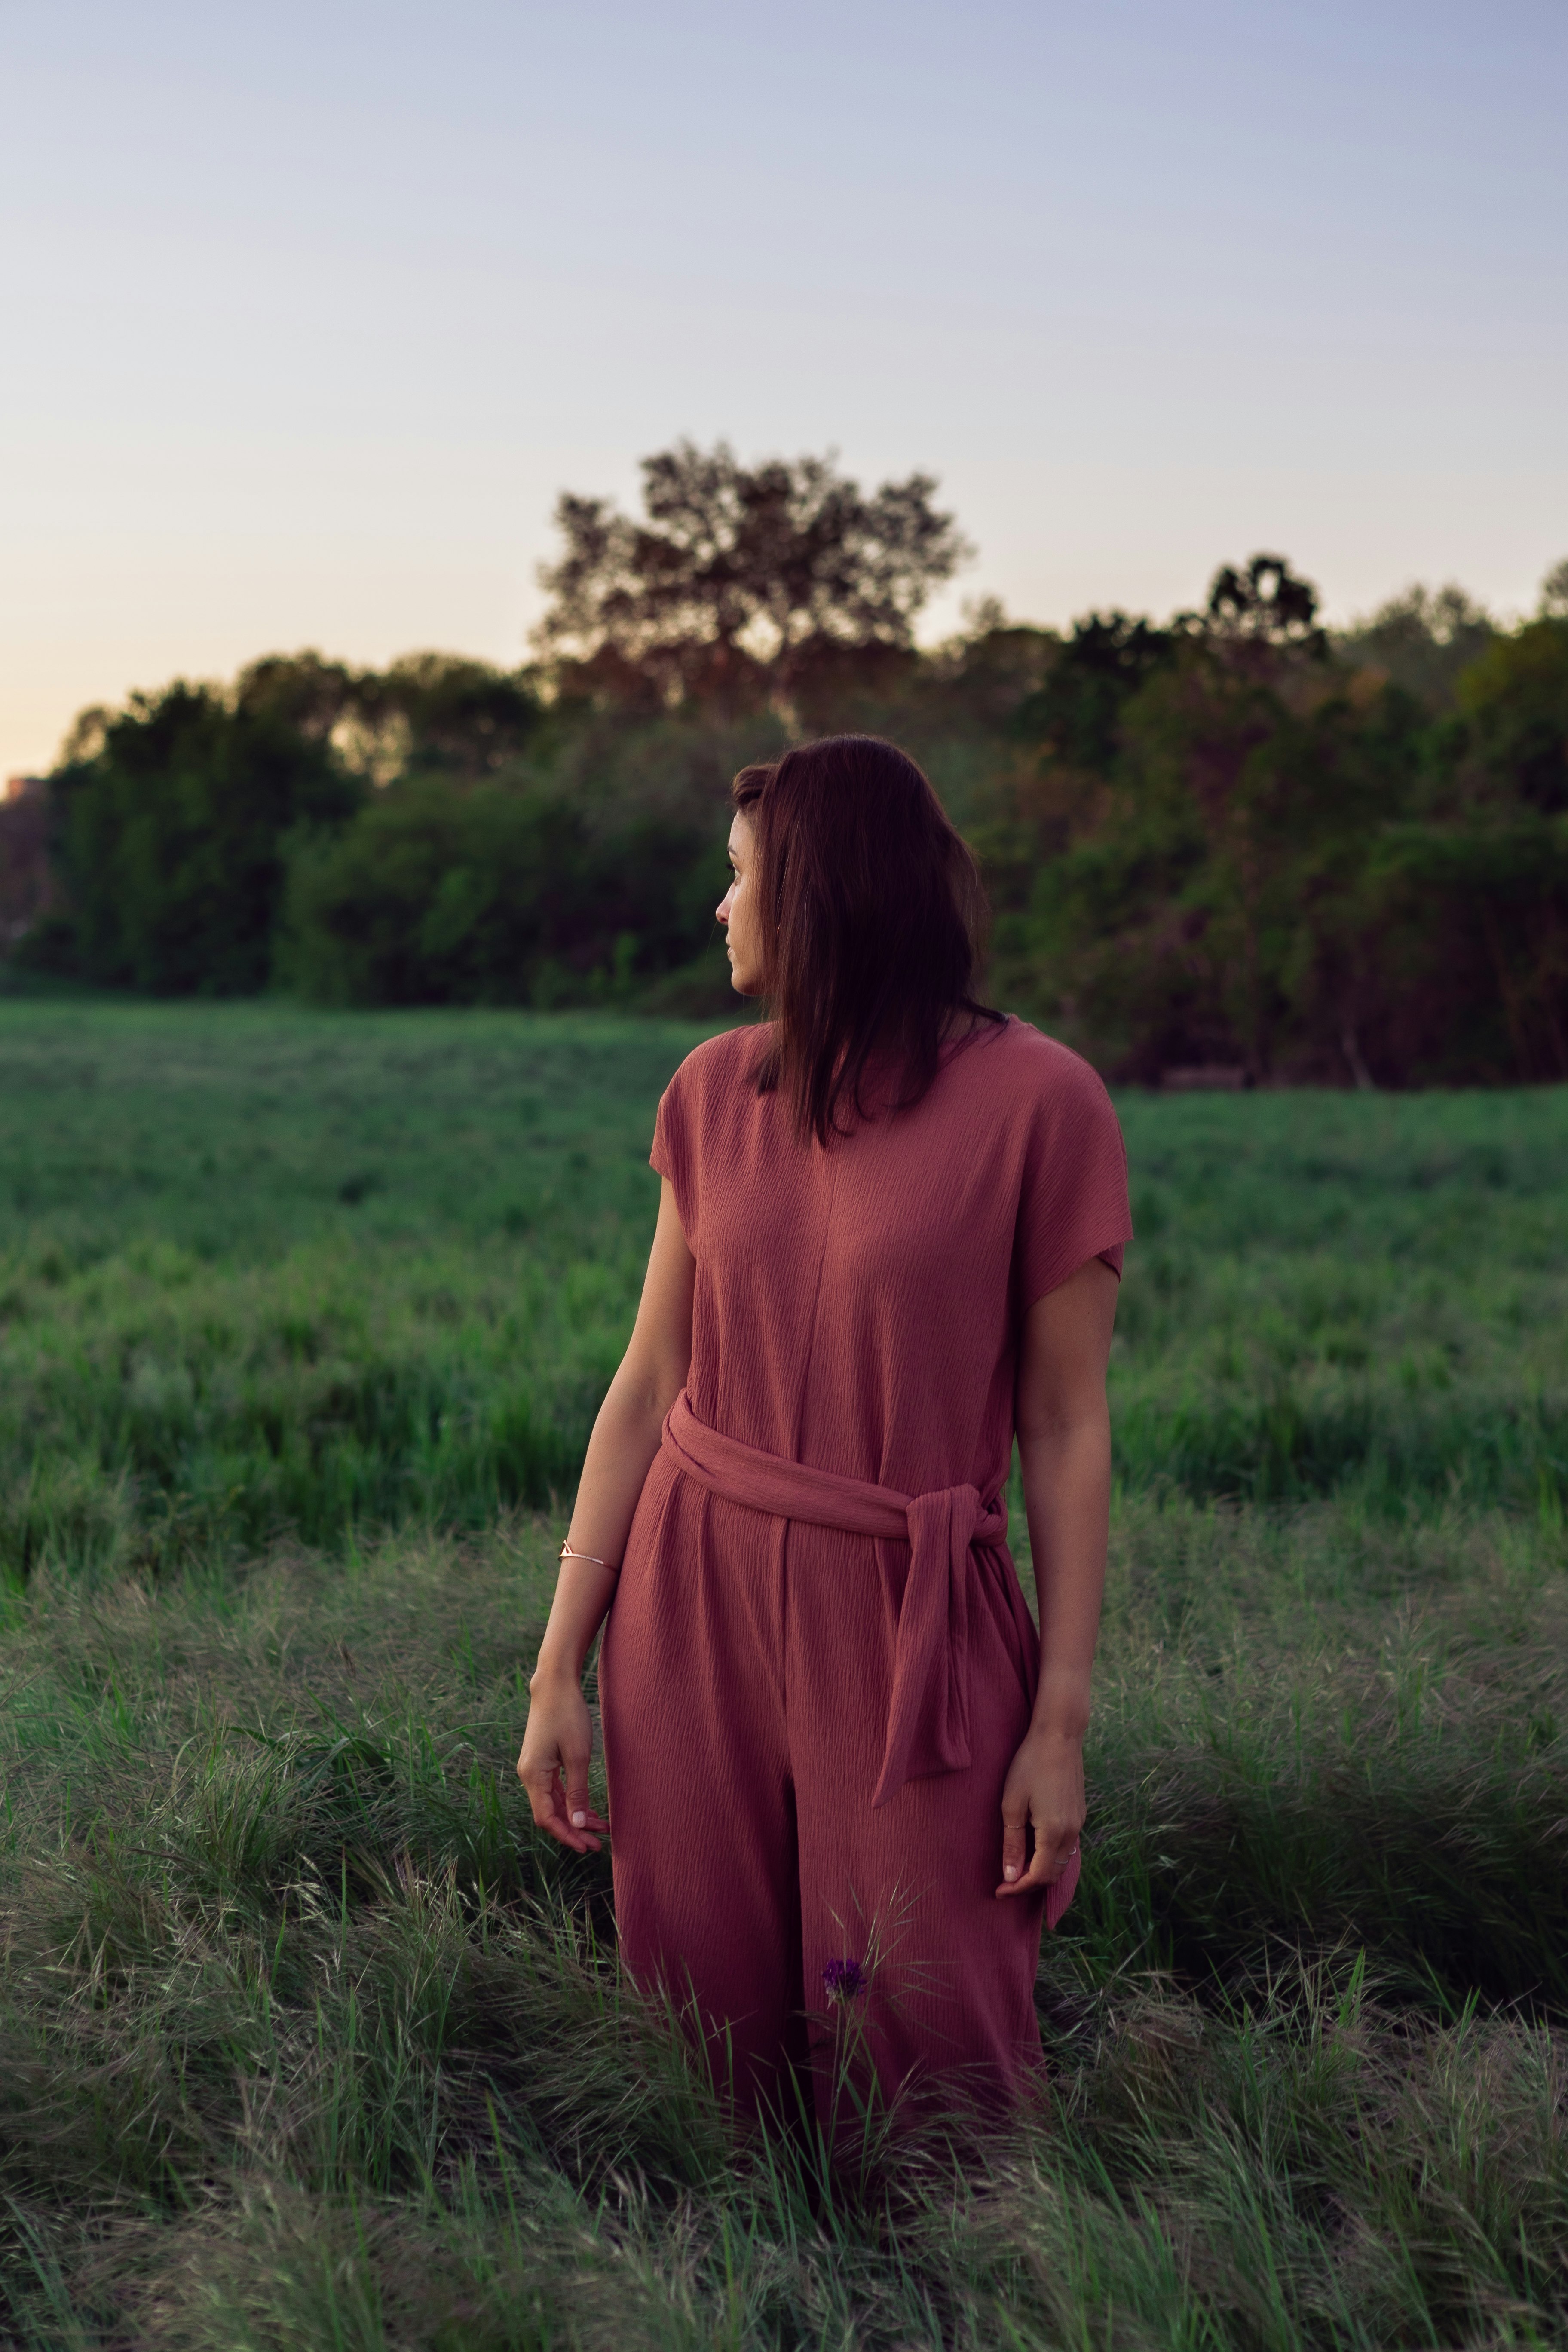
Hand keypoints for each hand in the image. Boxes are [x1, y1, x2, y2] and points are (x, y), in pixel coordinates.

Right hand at [517, 1666, 609, 1854]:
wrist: (554, 1684)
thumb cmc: (567, 1715)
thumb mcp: (577, 1756)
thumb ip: (577, 1792)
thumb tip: (576, 1824)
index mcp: (533, 1776)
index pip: (546, 1818)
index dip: (566, 1835)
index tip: (587, 1846)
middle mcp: (529, 1775)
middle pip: (549, 1813)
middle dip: (574, 1829)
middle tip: (599, 1843)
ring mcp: (535, 1768)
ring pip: (554, 1803)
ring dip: (575, 1816)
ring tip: (600, 1828)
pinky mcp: (542, 1761)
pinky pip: (555, 1789)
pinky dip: (571, 1801)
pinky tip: (588, 1809)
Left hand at [996, 1725, 1084, 1899]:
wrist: (1059, 1736)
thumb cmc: (1029, 1765)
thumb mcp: (1012, 1804)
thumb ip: (1013, 1843)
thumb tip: (1011, 1876)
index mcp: (1054, 1832)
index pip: (1038, 1876)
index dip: (1018, 1888)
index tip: (999, 1891)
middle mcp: (1072, 1832)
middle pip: (1053, 1874)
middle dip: (1029, 1883)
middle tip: (1005, 1882)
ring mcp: (1079, 1823)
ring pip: (1062, 1862)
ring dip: (1041, 1871)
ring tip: (1017, 1868)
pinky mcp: (1080, 1813)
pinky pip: (1067, 1847)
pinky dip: (1051, 1856)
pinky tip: (1034, 1848)